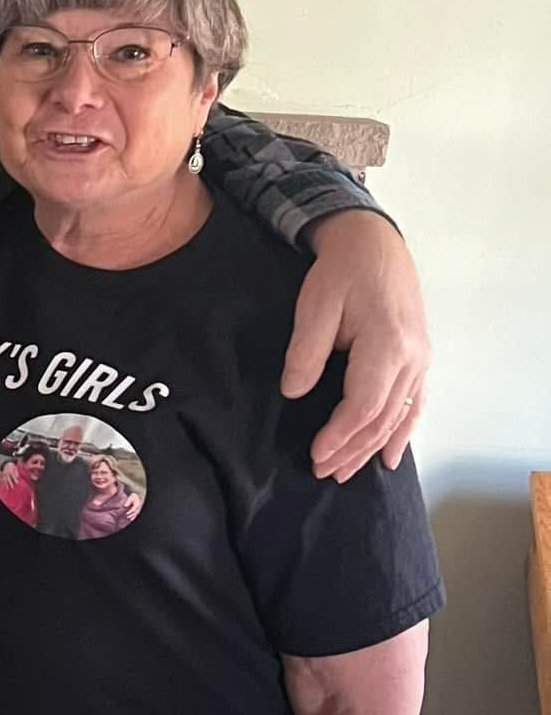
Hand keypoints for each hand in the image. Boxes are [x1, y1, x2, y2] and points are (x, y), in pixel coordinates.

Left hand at [282, 211, 428, 482]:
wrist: (373, 242)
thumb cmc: (343, 270)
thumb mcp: (316, 304)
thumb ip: (306, 351)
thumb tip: (294, 392)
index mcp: (388, 344)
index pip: (364, 406)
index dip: (339, 435)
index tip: (316, 454)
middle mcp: (413, 356)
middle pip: (383, 419)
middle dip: (351, 450)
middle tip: (322, 472)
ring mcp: (420, 358)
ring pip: (399, 417)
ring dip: (371, 448)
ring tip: (345, 472)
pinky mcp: (419, 357)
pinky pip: (415, 404)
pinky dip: (402, 433)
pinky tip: (389, 456)